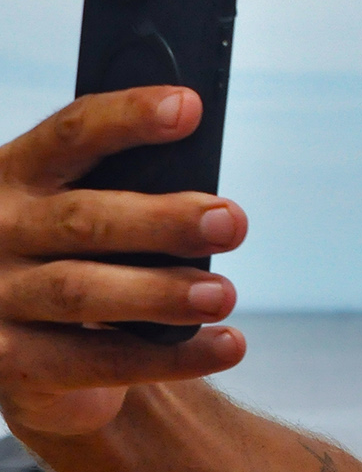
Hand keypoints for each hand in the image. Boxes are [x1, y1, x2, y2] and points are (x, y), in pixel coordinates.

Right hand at [0, 88, 247, 436]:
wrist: (32, 352)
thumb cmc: (81, 257)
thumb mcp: (94, 214)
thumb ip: (134, 193)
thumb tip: (214, 202)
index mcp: (17, 176)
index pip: (72, 134)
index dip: (128, 117)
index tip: (189, 108)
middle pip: (84, 219)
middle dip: (164, 221)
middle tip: (230, 222)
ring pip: (82, 292)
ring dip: (162, 294)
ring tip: (223, 295)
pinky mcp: (12, 363)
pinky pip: (97, 361)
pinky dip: (170, 357)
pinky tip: (225, 345)